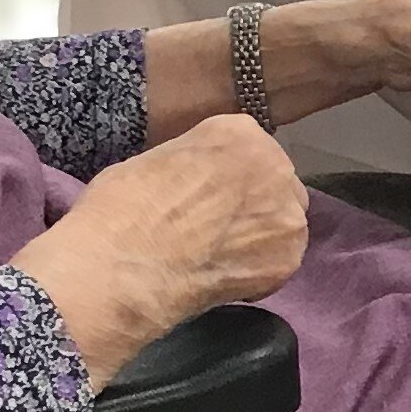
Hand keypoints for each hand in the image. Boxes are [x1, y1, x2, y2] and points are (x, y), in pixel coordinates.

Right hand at [13, 113, 308, 386]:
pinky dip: (255, 275)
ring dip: (258, 240)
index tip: (208, 198)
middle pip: (274, 187)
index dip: (228, 181)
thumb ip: (194, 165)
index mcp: (240, 132)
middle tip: (217, 230)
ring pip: (282, 227)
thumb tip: (196, 182)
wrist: (124, 264)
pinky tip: (222, 278)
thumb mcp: (157, 159)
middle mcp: (275, 166)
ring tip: (217, 258)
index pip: (248, 152)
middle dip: (253, 206)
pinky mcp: (288, 261)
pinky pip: (277, 266)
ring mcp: (287, 215)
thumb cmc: (123, 207)